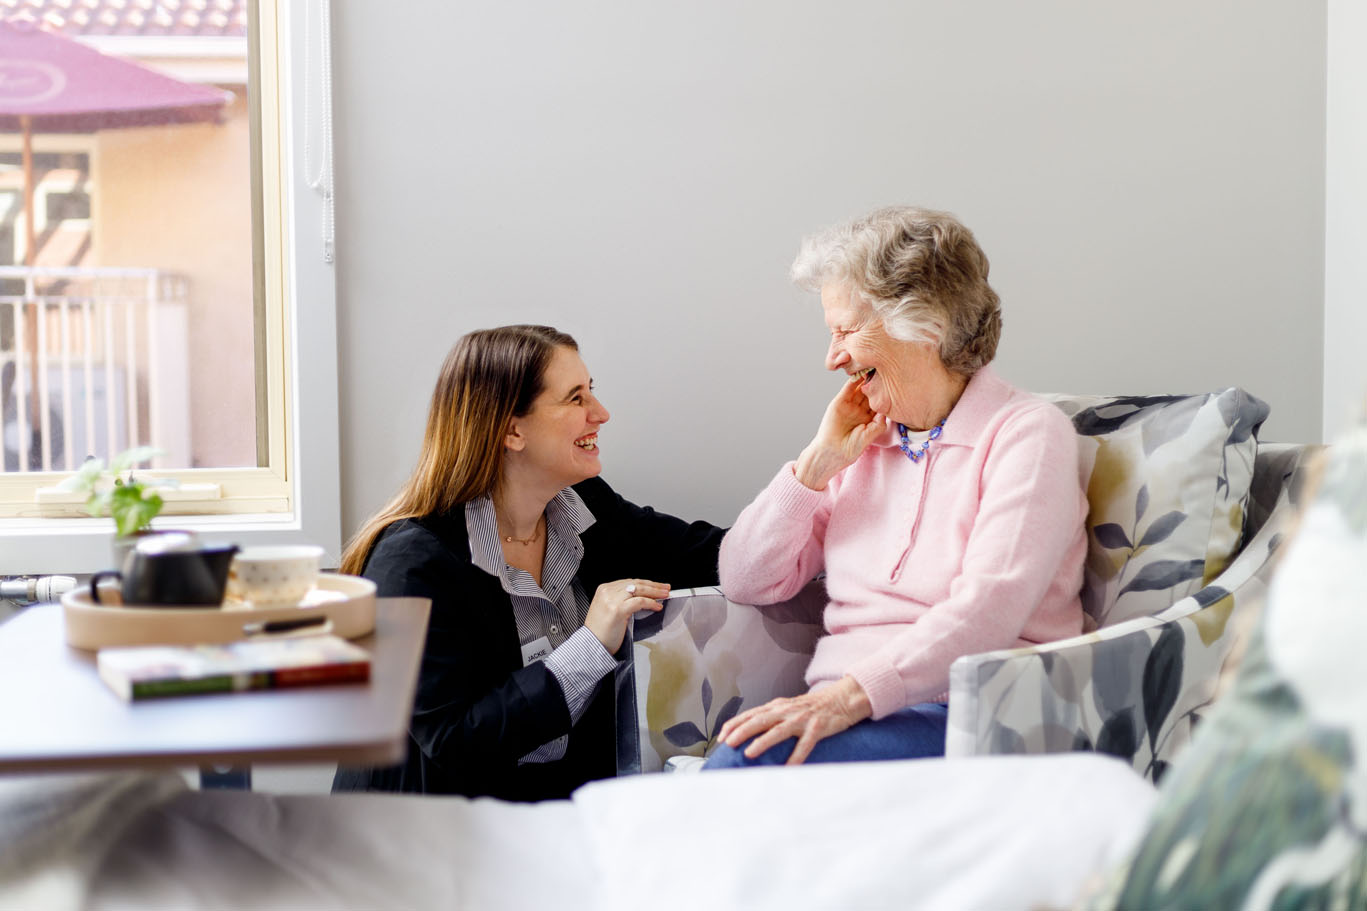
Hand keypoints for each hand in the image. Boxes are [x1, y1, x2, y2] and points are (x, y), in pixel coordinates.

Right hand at [584, 578, 669, 652]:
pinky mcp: (618, 610)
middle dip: (653, 585)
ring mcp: (612, 600)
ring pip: (639, 590)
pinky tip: (657, 606)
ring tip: (665, 595)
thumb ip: (620, 600)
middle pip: (635, 583)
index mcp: (604, 589)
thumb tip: (641, 597)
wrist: (591, 645)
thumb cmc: (601, 631)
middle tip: (665, 588)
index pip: (629, 582)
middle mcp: (607, 592)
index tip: (656, 586)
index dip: (645, 583)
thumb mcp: (607, 609)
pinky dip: (650, 603)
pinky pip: (639, 602)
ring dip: (655, 592)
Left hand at [716, 676, 871, 764]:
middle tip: (727, 743)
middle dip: (742, 731)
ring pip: (779, 730)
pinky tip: (789, 767)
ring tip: (749, 753)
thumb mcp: (787, 708)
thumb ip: (770, 717)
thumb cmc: (811, 707)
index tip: (721, 737)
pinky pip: (806, 744)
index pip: (751, 714)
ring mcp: (802, 719)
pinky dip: (797, 756)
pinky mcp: (818, 728)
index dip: (735, 724)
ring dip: (762, 742)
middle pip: (760, 719)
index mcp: (777, 706)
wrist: (841, 698)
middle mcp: (787, 711)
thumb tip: (748, 730)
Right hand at [793, 376, 887, 489]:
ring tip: (874, 368)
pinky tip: (860, 373)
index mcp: (869, 419)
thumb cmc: (851, 448)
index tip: (895, 384)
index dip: (885, 394)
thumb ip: (879, 423)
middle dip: (877, 383)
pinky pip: (847, 389)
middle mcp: (860, 410)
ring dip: (865, 379)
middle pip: (870, 393)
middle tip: (886, 371)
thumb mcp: (871, 436)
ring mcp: (849, 406)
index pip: (879, 403)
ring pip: (859, 389)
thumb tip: (886, 410)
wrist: (832, 452)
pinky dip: (853, 381)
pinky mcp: (839, 402)